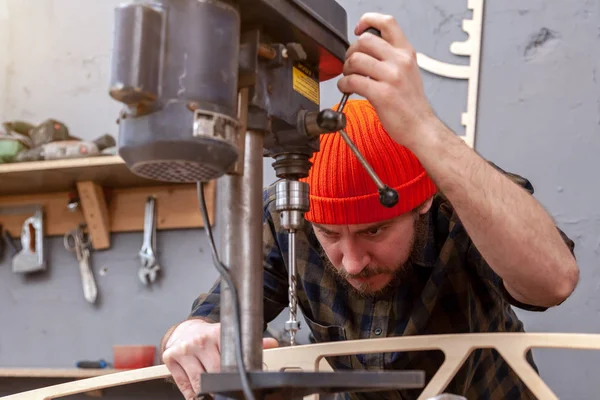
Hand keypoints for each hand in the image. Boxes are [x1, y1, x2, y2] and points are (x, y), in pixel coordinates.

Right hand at [161, 319, 278, 398]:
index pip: (229, 359)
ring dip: (206, 391)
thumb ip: (248, 342)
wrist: (186, 330)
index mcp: (218, 332)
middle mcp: (200, 340)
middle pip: (214, 374)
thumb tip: (272, 344)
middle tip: (225, 388)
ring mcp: (184, 349)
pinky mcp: (170, 357)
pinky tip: (197, 392)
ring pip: (199, 382)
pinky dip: (192, 394)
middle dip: (221, 385)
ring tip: (212, 389)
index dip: (234, 375)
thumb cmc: (209, 337)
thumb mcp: (227, 336)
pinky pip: (184, 386)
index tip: (236, 382)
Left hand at [337, 13, 436, 149]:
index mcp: (406, 53)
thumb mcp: (408, 71)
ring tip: (349, 78)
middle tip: (350, 64)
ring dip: (346, 69)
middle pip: (365, 41)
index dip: (368, 20)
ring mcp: (392, 77)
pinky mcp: (382, 94)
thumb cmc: (412, 104)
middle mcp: (400, 62)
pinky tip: (347, 88)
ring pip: (355, 60)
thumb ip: (392, 57)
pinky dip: (343, 84)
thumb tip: (367, 48)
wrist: (421, 127)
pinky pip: (352, 81)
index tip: (359, 29)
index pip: (387, 23)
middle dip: (351, 52)